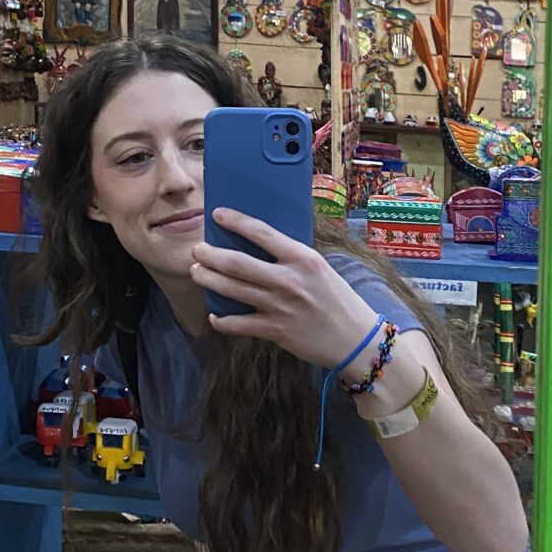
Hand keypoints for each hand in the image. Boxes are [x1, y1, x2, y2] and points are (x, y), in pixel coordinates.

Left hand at [190, 210, 378, 370]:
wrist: (355, 338)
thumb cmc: (338, 299)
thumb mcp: (319, 268)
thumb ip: (292, 256)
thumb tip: (260, 243)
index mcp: (302, 258)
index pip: (262, 233)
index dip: (236, 221)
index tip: (217, 214)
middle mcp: (288, 280)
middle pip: (237, 263)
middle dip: (210, 255)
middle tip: (197, 250)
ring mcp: (280, 306)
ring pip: (232, 290)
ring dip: (208, 280)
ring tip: (196, 272)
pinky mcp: (275, 330)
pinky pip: (239, 324)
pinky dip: (222, 320)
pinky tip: (214, 315)